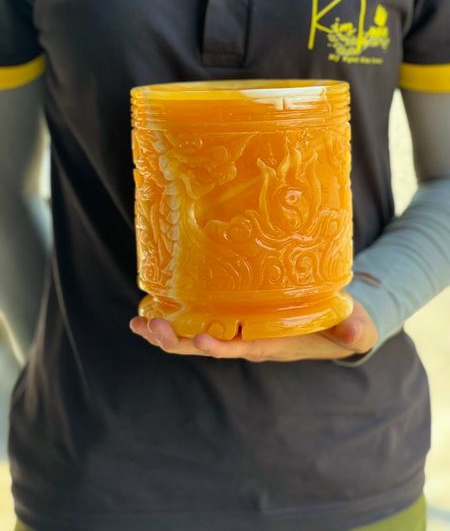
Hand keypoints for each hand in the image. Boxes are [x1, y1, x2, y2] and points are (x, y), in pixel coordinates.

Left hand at [129, 301, 376, 361]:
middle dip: (175, 340)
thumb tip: (356, 333)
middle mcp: (247, 341)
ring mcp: (236, 330)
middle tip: (149, 326)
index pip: (239, 349)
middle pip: (204, 346)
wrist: (331, 324)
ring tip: (138, 321)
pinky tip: (153, 306)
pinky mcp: (233, 316)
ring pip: (194, 335)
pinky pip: (199, 319)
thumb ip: (354, 330)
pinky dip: (175, 317)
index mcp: (270, 345)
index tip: (198, 339)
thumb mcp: (353, 327)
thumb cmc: (340, 326)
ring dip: (166, 331)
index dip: (218, 347)